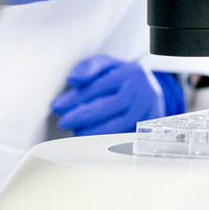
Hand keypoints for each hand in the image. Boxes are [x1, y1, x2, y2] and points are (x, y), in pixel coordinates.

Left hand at [51, 56, 184, 135]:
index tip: (56, 107)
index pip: (100, 85)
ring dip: (93, 132)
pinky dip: (107, 142)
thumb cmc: (122, 78)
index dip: (76, 97)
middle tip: (63, 122)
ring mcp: (150, 111)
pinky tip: (91, 143)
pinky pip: (126, 139)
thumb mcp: (108, 66)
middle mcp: (144, 91)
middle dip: (83, 115)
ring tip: (75, 132)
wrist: (151, 92)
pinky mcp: (150, 131)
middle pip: (110, 105)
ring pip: (119, 125)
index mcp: (131, 72)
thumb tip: (72, 79)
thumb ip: (88, 68)